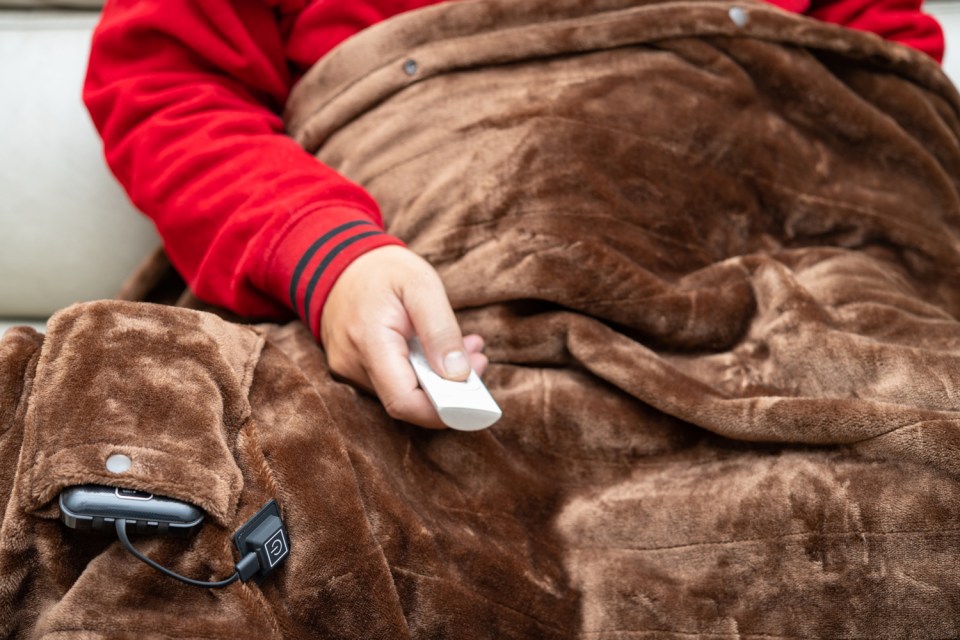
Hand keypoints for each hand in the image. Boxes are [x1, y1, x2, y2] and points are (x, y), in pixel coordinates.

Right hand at [319, 245, 487, 428]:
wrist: (339, 261)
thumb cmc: (383, 270)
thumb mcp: (421, 285)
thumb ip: (441, 330)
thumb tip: (458, 375)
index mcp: (369, 341)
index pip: (403, 401)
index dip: (442, 411)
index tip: (475, 399)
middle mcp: (353, 364)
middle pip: (407, 401)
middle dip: (449, 390)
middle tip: (479, 360)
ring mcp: (350, 370)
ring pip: (402, 392)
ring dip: (439, 379)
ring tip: (466, 348)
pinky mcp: (355, 369)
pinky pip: (393, 382)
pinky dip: (422, 372)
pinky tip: (441, 351)